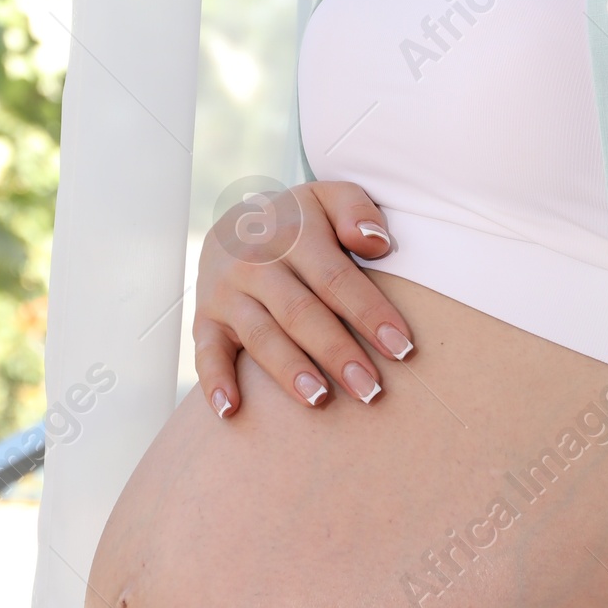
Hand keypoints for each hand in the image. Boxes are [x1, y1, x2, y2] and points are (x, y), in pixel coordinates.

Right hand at [191, 179, 414, 420]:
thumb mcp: (329, 198)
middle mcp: (256, 264)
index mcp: (294, 235)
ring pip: (260, 335)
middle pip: (301, 312)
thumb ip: (356, 210)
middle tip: (370, 389)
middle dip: (337, 353)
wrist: (235, 224)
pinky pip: (206, 353)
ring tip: (319, 398)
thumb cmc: (298, 223)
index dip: (370, 313)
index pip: (336, 278)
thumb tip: (375, 242)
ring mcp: (227, 293)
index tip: (402, 348)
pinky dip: (215, 382)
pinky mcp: (206, 319)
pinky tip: (232, 410)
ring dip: (288, 370)